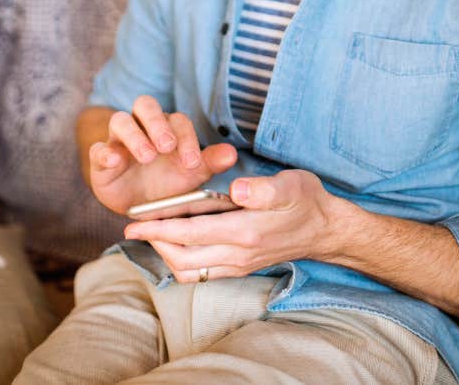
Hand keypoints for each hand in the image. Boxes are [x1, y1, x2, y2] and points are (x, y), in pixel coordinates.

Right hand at [87, 95, 236, 215]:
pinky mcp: (101, 159)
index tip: (193, 163)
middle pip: (145, 105)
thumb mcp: (190, 176)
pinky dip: (105, 152)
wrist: (138, 207)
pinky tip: (114, 161)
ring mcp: (119, 141)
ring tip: (147, 156)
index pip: (177, 120)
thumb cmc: (166, 185)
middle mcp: (142, 127)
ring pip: (120, 120)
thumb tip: (231, 154)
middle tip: (167, 146)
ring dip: (134, 135)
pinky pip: (98, 149)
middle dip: (157, 122)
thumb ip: (209, 163)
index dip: (186, 138)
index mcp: (167, 128)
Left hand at [124, 168, 346, 282]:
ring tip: (152, 232)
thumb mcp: (290, 185)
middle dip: (153, 242)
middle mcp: (238, 254)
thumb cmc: (305, 200)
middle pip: (182, 257)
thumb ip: (262, 189)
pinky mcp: (240, 268)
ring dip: (165, 254)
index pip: (189, 233)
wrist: (325, 229)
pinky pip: (201, 273)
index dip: (157, 228)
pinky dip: (181, 261)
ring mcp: (238, 265)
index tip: (132, 223)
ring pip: (188, 270)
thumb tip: (235, 190)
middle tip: (134, 225)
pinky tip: (175, 243)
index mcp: (245, 231)